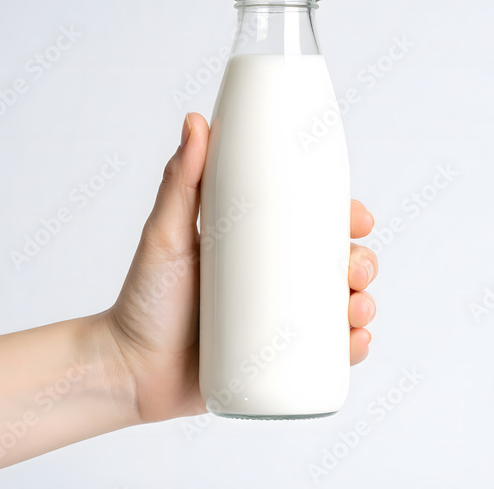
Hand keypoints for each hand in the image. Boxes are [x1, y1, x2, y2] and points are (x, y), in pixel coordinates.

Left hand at [99, 112, 378, 423]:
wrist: (129, 371)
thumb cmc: (143, 300)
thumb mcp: (165, 234)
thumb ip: (179, 181)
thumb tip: (196, 121)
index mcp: (255, 248)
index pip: (313, 227)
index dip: (346, 220)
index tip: (359, 218)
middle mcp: (273, 284)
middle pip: (337, 266)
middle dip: (362, 264)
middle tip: (355, 270)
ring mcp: (277, 326)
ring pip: (340, 310)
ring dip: (363, 304)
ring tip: (357, 309)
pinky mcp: (277, 365)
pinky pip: (328, 356)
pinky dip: (352, 348)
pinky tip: (357, 342)